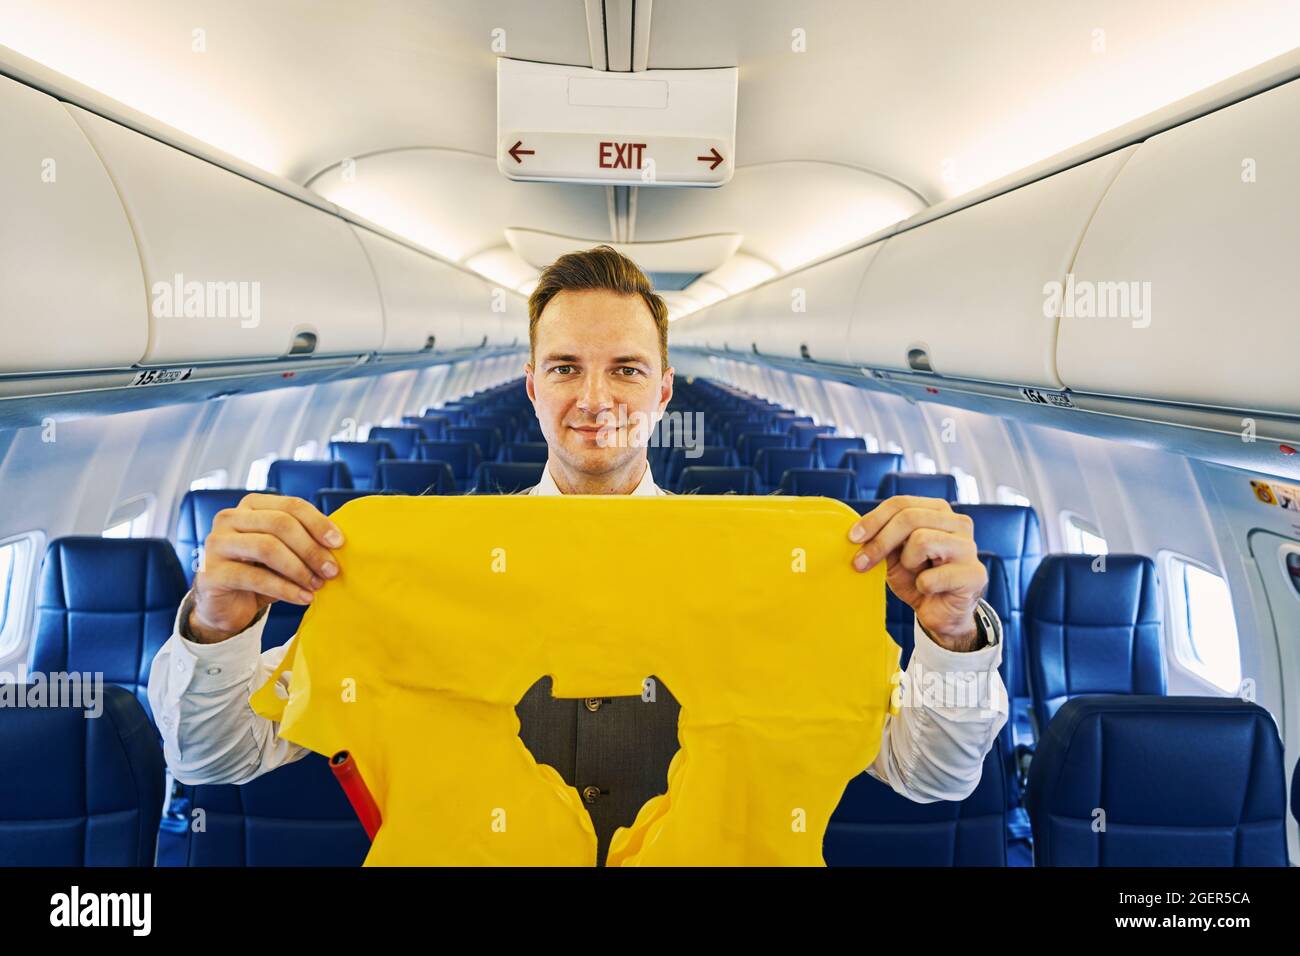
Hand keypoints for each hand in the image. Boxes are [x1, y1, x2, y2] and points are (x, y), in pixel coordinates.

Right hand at [188, 493, 343, 642]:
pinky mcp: (211, 573)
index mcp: (251, 506)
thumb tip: (338, 542)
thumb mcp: (284, 552)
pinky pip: (255, 578)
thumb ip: (303, 540)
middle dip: (311, 548)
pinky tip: (304, 598)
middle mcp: (229, 518)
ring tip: (318, 585)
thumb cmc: (261, 572)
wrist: (227, 606)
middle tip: (332, 570)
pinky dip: (285, 589)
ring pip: (267, 547)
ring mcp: (217, 544)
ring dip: (299, 568)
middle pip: (280, 524)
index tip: (339, 543)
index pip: (291, 505)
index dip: (318, 523)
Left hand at [848, 496, 986, 650]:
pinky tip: (930, 589)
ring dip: (907, 562)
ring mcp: (969, 547)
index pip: (901, 503)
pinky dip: (922, 586)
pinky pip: (932, 576)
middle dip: (880, 541)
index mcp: (938, 511)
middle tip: (861, 563)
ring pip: (922, 539)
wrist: (941, 612)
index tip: (852, 538)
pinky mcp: (974, 574)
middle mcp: (958, 523)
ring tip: (915, 573)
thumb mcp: (894, 555)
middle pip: (909, 517)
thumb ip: (883, 538)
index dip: (873, 519)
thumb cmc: (918, 578)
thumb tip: (856, 533)